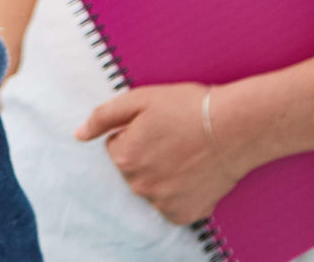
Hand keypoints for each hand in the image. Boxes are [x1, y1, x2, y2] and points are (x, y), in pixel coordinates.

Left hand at [76, 82, 248, 226]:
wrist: (234, 128)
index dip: (136, 132)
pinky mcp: (184, 214)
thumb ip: (103, 117)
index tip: (158, 125)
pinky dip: (180, 193)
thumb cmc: (188, 107)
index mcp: (123, 157)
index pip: (117, 147)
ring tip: (186, 154)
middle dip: (146, 155)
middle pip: (132, 169)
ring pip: (152, 187)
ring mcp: (161, 203)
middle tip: (173, 138)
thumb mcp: (140, 99)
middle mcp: (138, 186)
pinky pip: (171, 205)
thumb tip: (79, 135)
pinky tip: (193, 174)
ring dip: (162, 175)